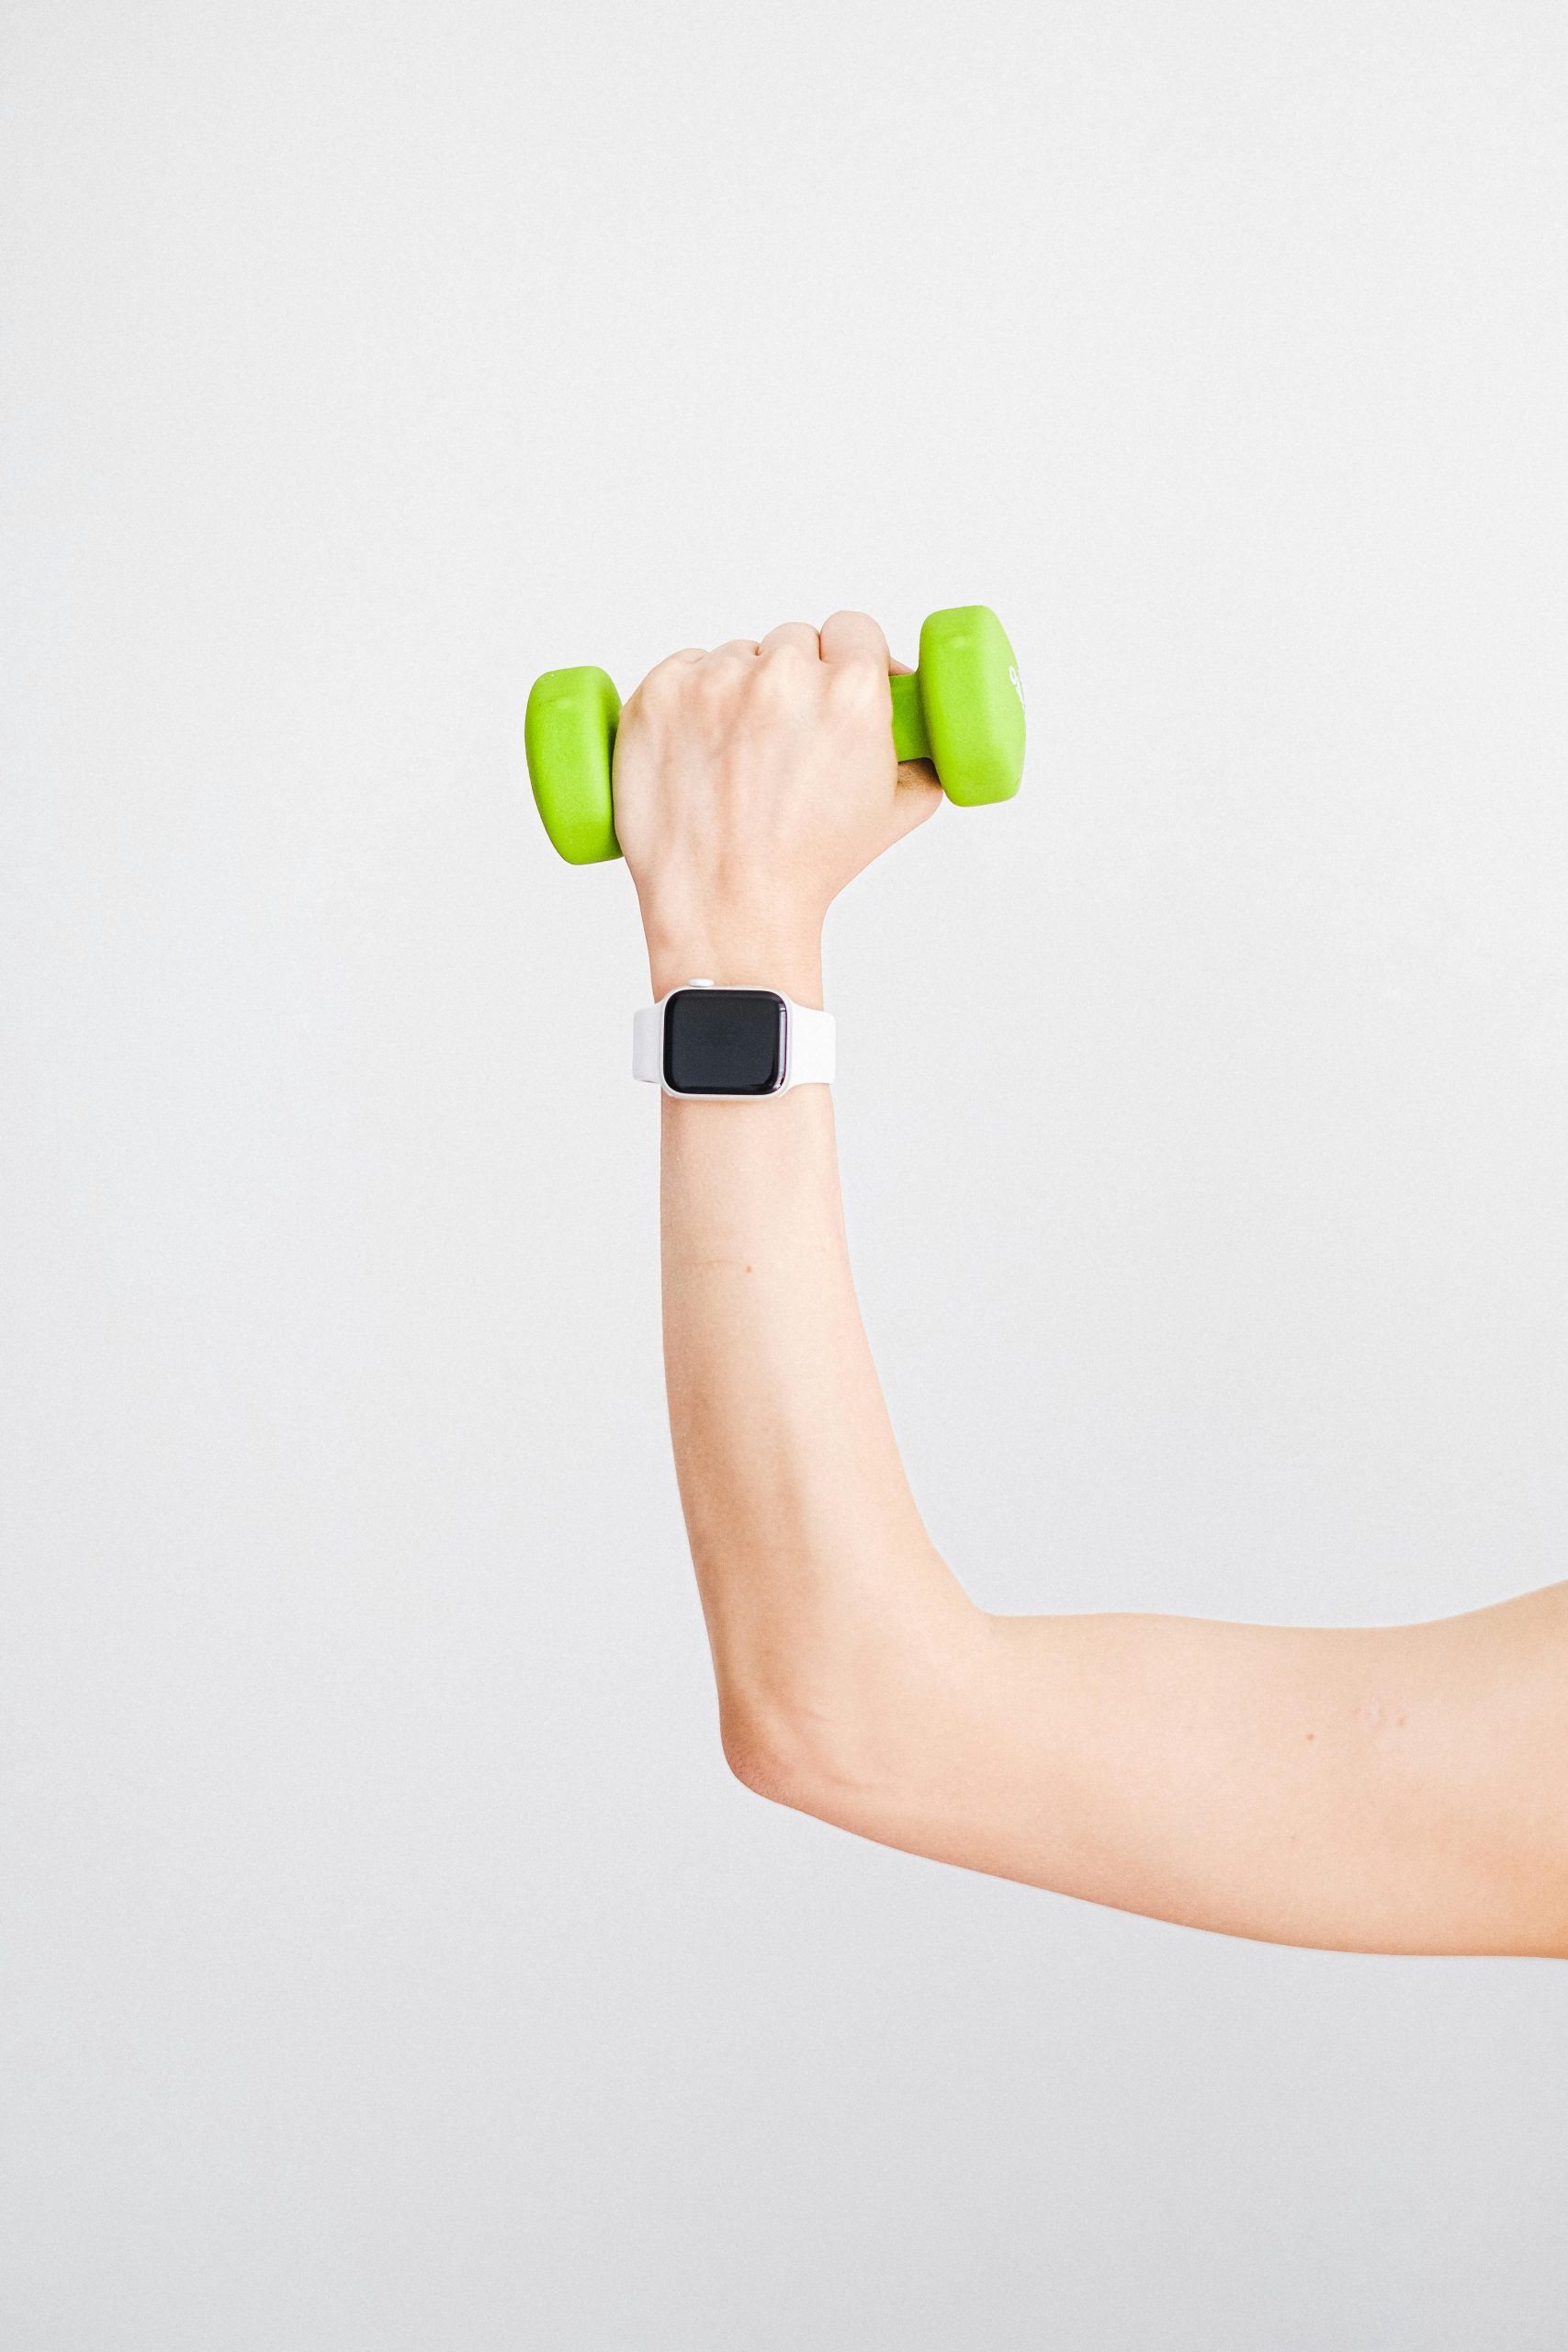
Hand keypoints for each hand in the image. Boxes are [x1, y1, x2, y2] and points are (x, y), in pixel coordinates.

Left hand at [611, 611, 942, 1002]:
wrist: (727, 910)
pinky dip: (688, 697)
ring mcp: (714, 683)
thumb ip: (921, 763)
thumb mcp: (893, 817)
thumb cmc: (807, 870)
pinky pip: (682, 669)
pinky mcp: (659, 695)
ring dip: (739, 689)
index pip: (854, 630)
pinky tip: (697, 744)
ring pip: (736, 658)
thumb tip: (925, 738)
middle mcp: (783, 676)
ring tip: (736, 754)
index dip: (847, 656)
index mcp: (851, 693)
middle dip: (794, 679)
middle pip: (793, 642)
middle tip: (783, 736)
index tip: (836, 679)